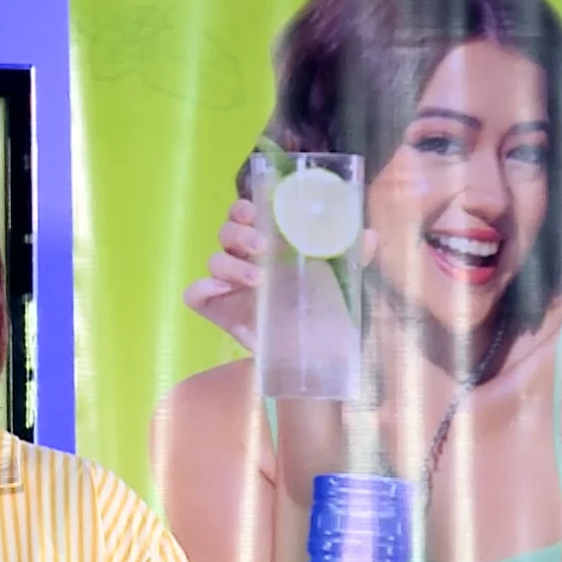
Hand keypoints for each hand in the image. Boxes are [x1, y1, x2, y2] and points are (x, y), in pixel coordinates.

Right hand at [182, 198, 375, 355]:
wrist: (307, 355)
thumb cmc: (318, 309)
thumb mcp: (340, 280)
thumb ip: (351, 256)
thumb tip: (367, 235)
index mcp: (266, 243)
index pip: (244, 213)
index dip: (243, 206)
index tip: (256, 210)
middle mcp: (242, 258)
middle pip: (225, 232)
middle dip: (240, 233)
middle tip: (262, 246)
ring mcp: (225, 284)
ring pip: (213, 260)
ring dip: (232, 264)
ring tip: (258, 279)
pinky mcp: (214, 308)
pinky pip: (194, 293)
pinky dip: (203, 288)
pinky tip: (223, 293)